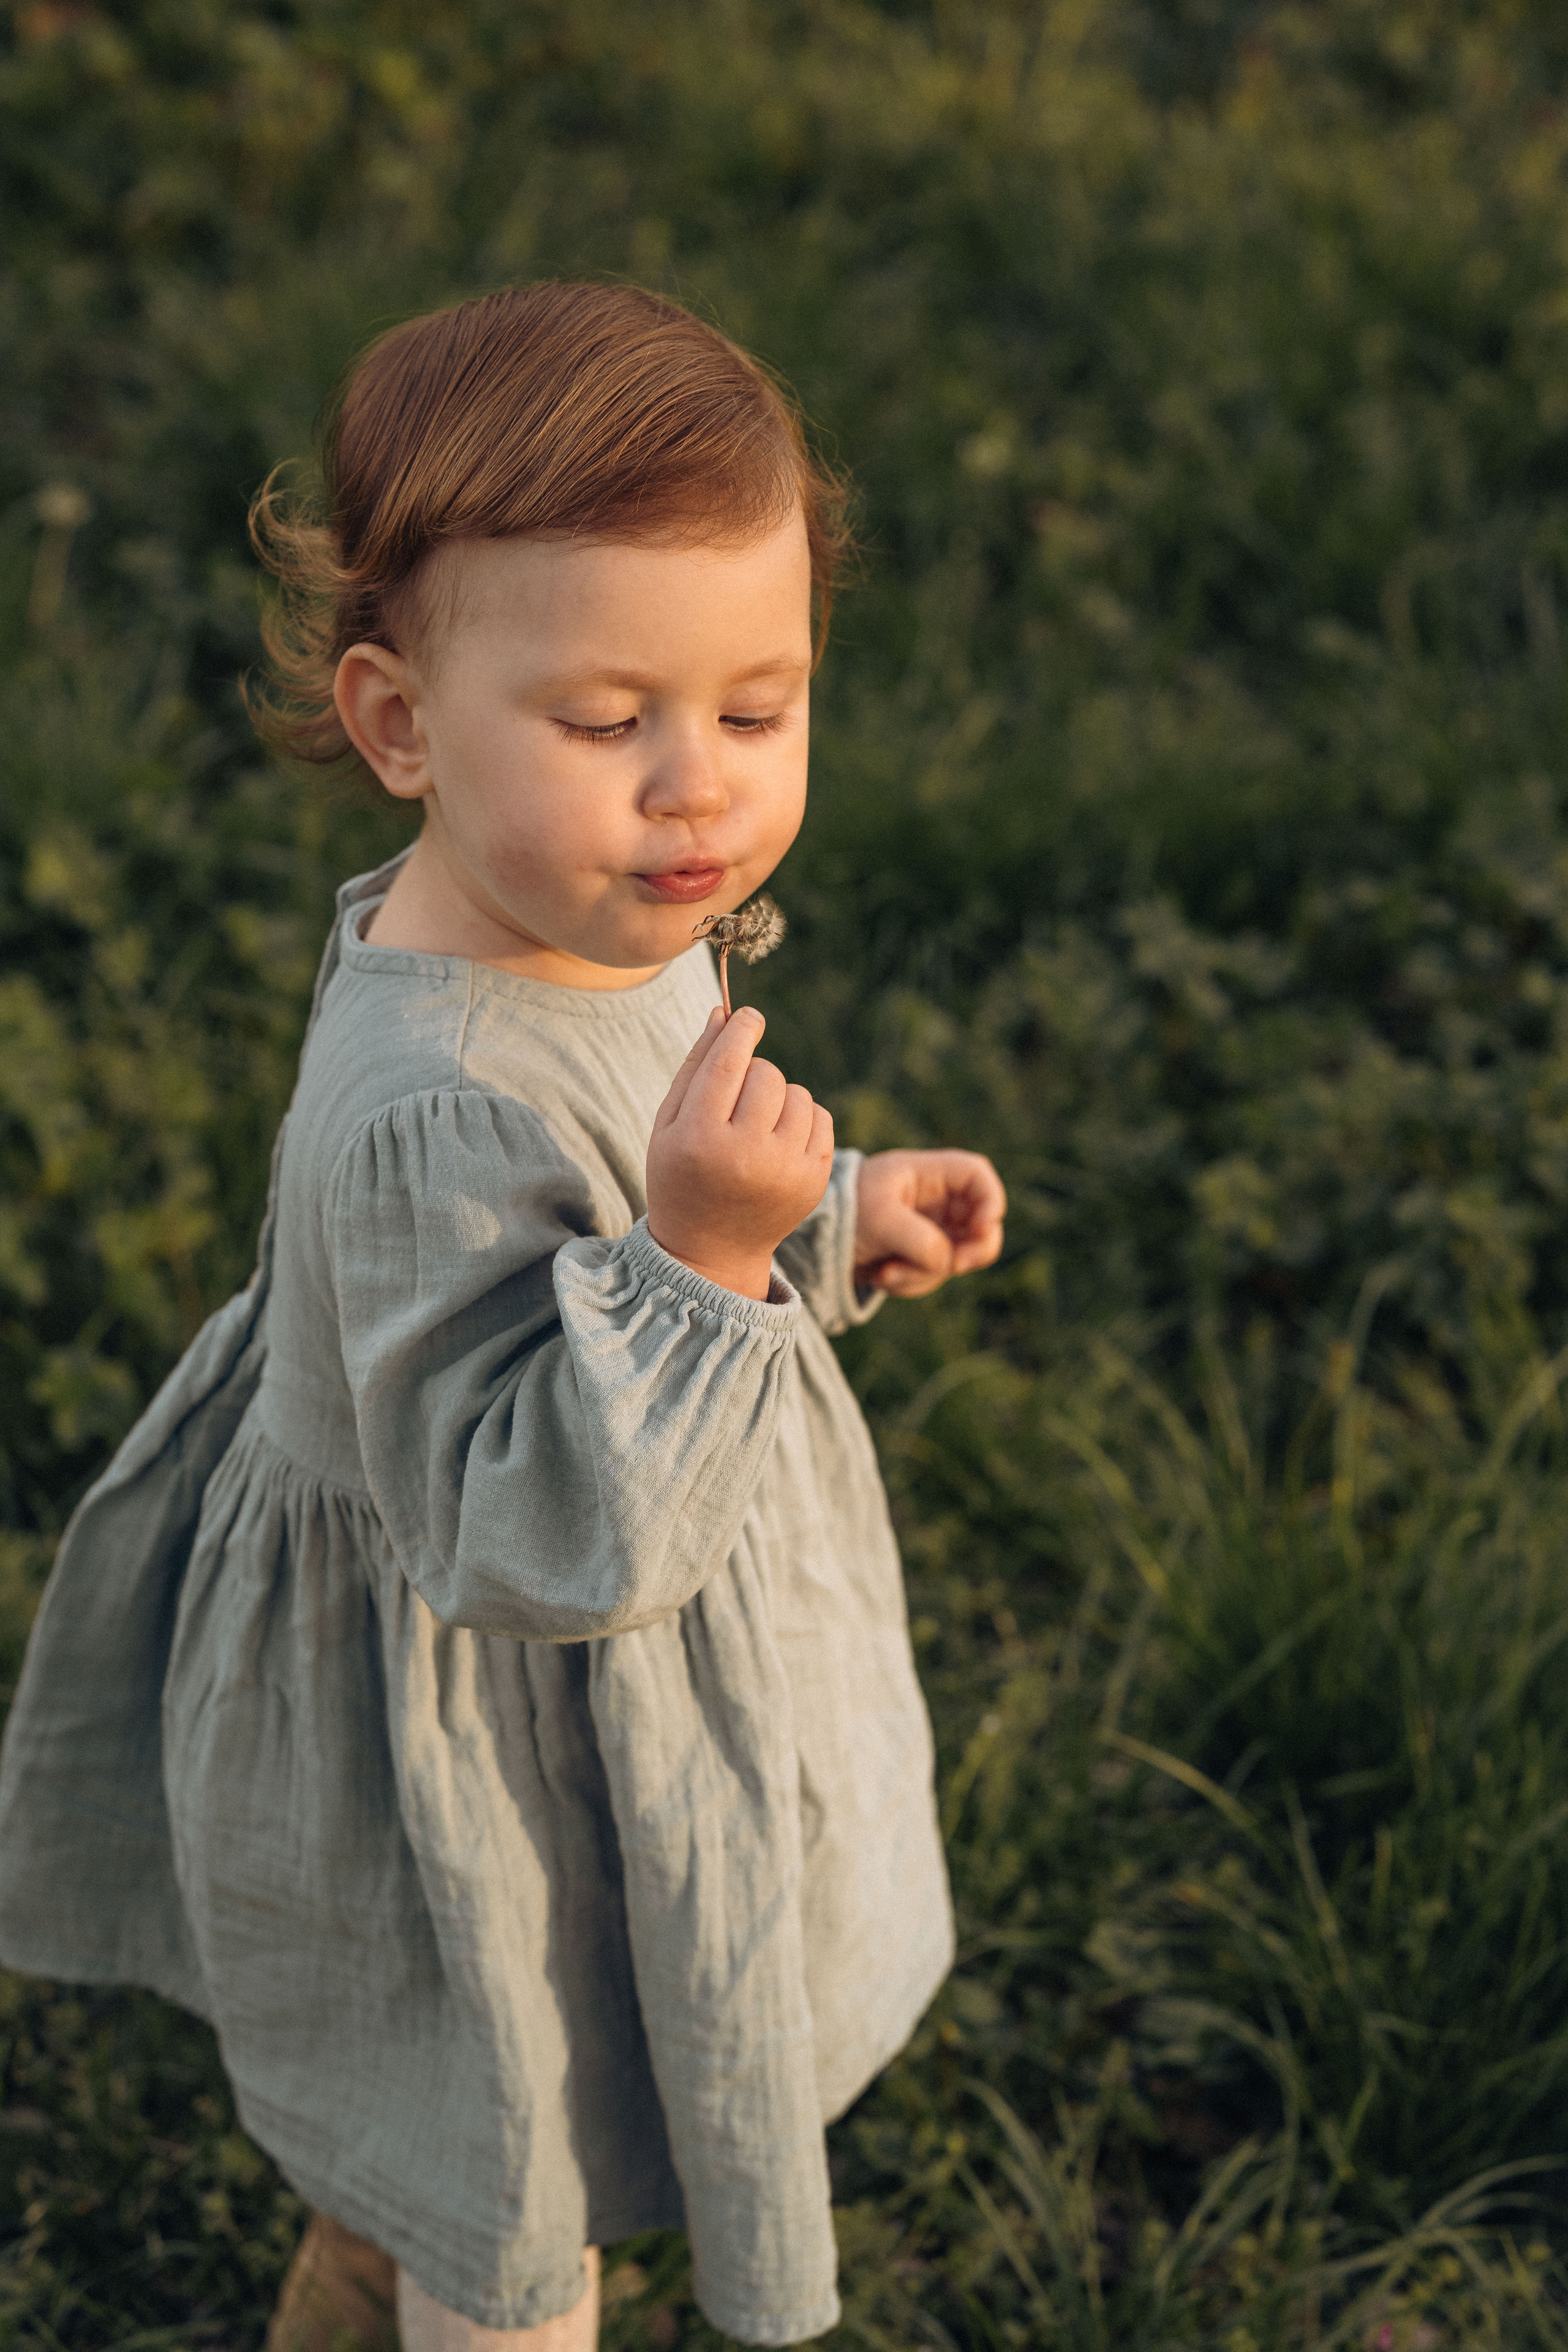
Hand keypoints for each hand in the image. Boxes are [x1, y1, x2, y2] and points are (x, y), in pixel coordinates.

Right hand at [647, 1007, 835, 1299]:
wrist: (711, 1249)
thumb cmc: (682, 1176)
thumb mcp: (669, 1125)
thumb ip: (695, 1067)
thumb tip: (724, 1013)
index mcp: (700, 1140)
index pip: (728, 1065)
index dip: (741, 1031)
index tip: (749, 1015)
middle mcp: (746, 1156)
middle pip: (767, 1075)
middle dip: (754, 1073)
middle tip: (738, 1099)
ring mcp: (785, 1171)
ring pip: (798, 1094)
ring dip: (779, 1097)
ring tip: (757, 1125)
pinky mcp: (814, 1181)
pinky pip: (821, 1117)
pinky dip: (803, 1118)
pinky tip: (780, 1139)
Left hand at [853, 1148, 1006, 1297]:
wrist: (814, 1240)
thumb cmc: (845, 1211)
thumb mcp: (880, 1220)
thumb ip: (920, 1239)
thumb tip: (948, 1262)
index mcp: (928, 1174)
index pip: (977, 1175)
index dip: (990, 1199)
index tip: (982, 1227)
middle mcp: (936, 1201)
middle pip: (983, 1223)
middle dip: (974, 1250)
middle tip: (957, 1265)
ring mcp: (932, 1230)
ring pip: (957, 1258)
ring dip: (924, 1273)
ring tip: (886, 1271)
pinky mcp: (920, 1256)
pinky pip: (934, 1275)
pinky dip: (910, 1282)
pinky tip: (881, 1275)